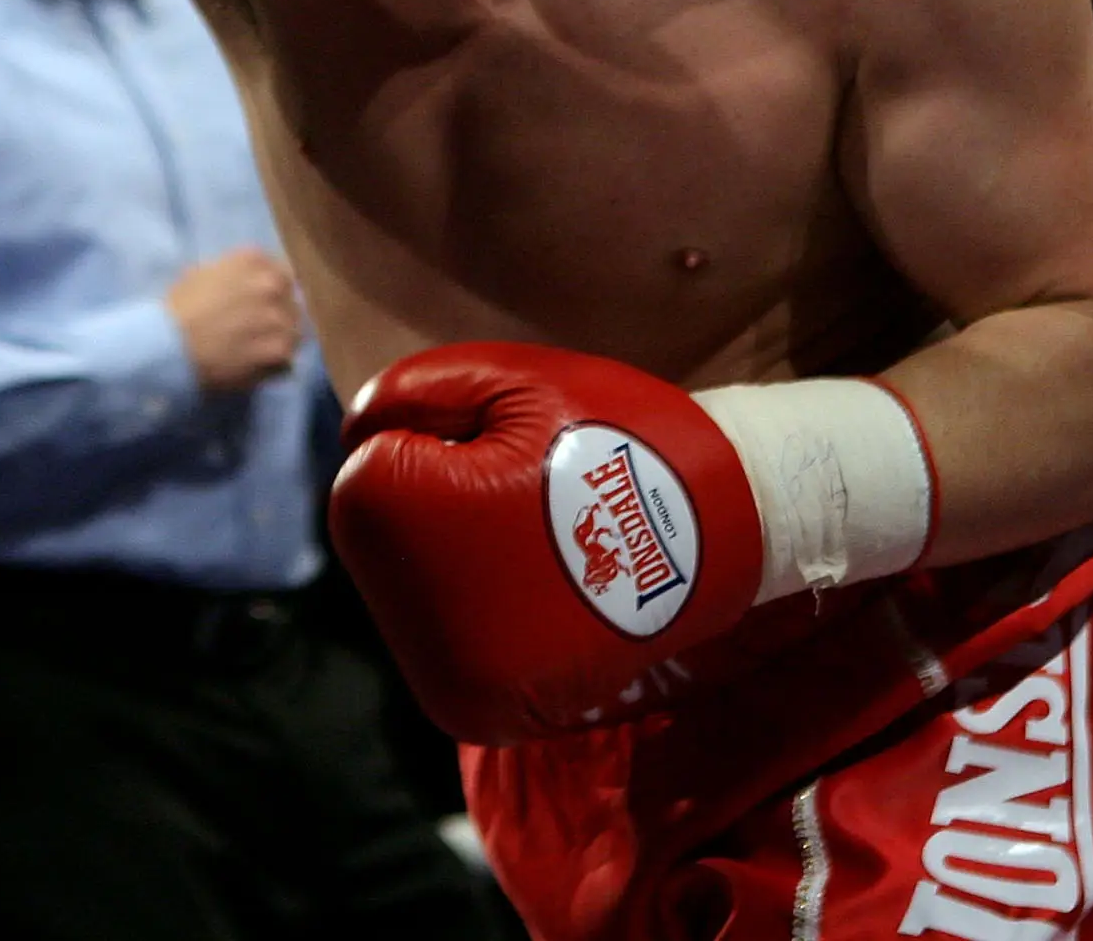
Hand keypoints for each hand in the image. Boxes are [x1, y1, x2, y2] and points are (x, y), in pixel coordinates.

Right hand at [165, 248, 302, 393]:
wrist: (168, 345)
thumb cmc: (177, 309)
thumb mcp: (198, 275)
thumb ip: (230, 273)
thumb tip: (241, 283)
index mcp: (253, 260)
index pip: (280, 272)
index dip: (271, 291)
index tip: (260, 305)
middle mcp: (272, 283)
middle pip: (290, 301)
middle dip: (279, 314)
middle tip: (260, 331)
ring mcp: (279, 317)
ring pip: (294, 331)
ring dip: (280, 340)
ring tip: (258, 353)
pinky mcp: (280, 349)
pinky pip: (288, 359)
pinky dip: (275, 366)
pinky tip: (256, 368)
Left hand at [328, 342, 764, 743]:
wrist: (740, 524)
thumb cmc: (618, 435)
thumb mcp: (505, 378)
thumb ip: (407, 393)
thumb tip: (352, 434)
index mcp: (396, 532)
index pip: (366, 468)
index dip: (436, 441)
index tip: (511, 451)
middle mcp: (413, 633)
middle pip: (378, 537)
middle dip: (434, 500)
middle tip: (527, 492)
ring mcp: (453, 687)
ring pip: (410, 588)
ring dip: (452, 554)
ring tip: (537, 536)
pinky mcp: (485, 714)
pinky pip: (447, 634)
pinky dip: (477, 602)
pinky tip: (535, 579)